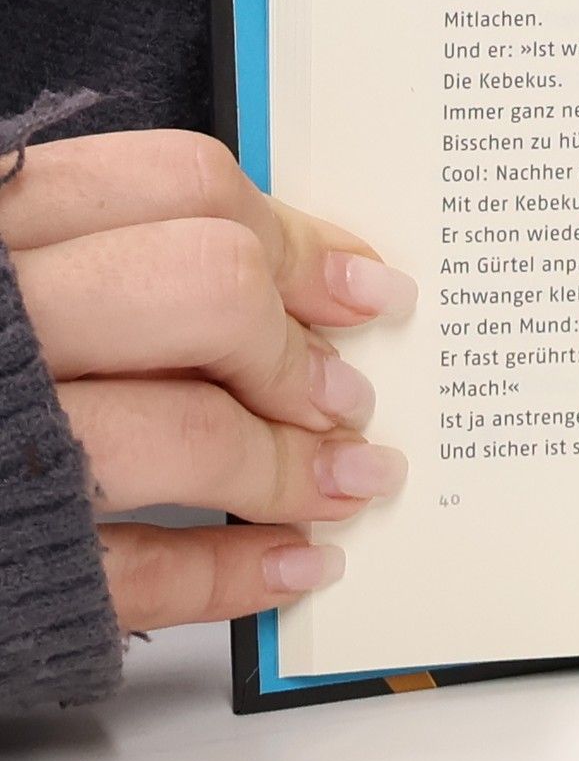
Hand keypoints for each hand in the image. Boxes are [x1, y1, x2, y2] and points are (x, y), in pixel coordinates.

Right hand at [0, 130, 413, 630]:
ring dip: (293, 467)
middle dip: (297, 351)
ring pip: (187, 432)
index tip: (362, 285)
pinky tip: (291, 563)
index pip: (182, 186)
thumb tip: (301, 275)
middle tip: (347, 392)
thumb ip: (110, 247)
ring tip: (347, 480)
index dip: (298, 238)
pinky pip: (138, 571)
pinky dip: (234, 573)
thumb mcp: (4, 271)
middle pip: (205, 291)